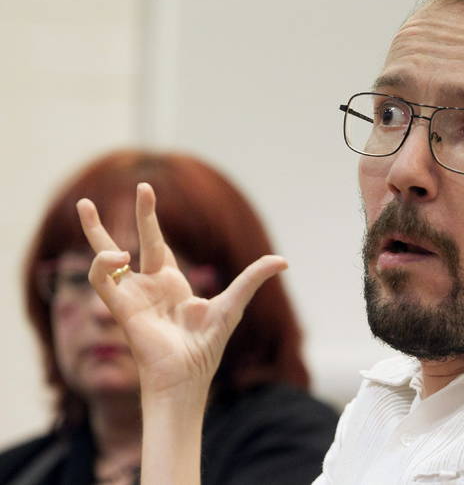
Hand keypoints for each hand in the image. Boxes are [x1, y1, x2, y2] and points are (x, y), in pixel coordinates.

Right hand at [77, 182, 287, 395]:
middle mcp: (149, 285)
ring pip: (105, 258)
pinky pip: (102, 280)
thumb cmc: (206, 346)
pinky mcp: (121, 308)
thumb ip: (253, 278)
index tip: (147, 191)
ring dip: (94, 233)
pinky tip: (118, 254)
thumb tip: (284, 260)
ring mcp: (132, 295)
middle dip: (139, 213)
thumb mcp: (234, 304)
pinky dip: (103, 263)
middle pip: (136, 240)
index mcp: (171, 282)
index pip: (156, 243)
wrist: (187, 375)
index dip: (150, 218)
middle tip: (140, 183)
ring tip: (85, 205)